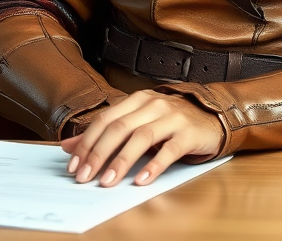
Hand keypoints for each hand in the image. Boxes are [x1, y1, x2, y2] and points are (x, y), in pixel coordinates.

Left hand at [59, 90, 222, 187]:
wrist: (212, 116)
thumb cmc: (170, 121)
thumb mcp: (137, 122)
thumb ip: (106, 132)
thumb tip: (69, 146)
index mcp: (137, 100)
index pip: (106, 119)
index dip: (87, 141)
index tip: (74, 165)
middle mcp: (153, 104)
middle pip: (120, 127)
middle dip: (99, 153)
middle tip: (85, 176)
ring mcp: (172, 117)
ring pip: (141, 137)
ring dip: (122, 161)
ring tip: (107, 181)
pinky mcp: (189, 133)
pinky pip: (170, 149)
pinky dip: (154, 165)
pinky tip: (142, 180)